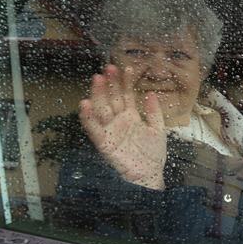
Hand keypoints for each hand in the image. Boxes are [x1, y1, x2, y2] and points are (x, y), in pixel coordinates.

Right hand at [79, 64, 166, 189]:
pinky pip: (93, 129)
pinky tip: (85, 104)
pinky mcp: (103, 142)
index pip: (126, 95)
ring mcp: (110, 130)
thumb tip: (151, 93)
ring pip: (101, 109)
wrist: (148, 176)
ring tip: (97, 79)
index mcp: (131, 116)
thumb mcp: (157, 129)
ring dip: (98, 94)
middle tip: (108, 68)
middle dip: (110, 84)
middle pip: (112, 98)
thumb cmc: (153, 154)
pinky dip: (88, 118)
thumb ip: (153, 112)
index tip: (125, 67)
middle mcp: (118, 121)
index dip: (125, 82)